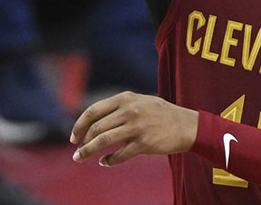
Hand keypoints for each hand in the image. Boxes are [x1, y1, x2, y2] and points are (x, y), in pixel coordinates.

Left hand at [70, 91, 197, 166]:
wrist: (186, 126)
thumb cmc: (161, 114)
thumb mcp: (140, 101)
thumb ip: (119, 107)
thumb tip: (94, 120)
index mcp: (126, 98)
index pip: (93, 110)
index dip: (79, 124)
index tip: (74, 136)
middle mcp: (129, 110)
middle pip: (96, 128)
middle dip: (82, 141)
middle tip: (76, 151)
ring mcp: (136, 127)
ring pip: (103, 141)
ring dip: (88, 151)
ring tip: (80, 158)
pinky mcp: (144, 143)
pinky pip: (119, 155)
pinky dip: (108, 161)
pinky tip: (104, 162)